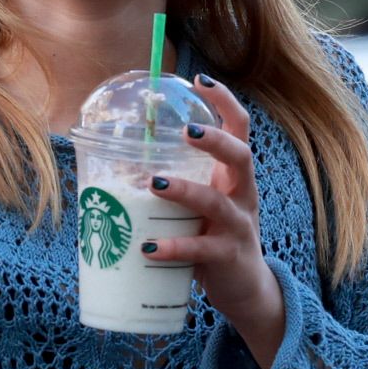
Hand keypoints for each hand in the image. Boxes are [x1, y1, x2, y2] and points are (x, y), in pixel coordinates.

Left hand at [141, 75, 286, 368]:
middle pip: (240, 156)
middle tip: (187, 130)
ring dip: (184, 190)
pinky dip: (171, 248)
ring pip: (216, 202)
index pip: (239, 127)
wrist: (246, 289)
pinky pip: (199, 251)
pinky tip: (147, 248)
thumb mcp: (202, 204)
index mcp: (234, 175)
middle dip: (214, 140)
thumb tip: (122, 163)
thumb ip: (176, 182)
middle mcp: (242, 194)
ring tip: (154, 183)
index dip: (223, 100)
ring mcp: (238, 226)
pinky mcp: (226, 257)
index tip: (200, 79)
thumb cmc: (214, 237)